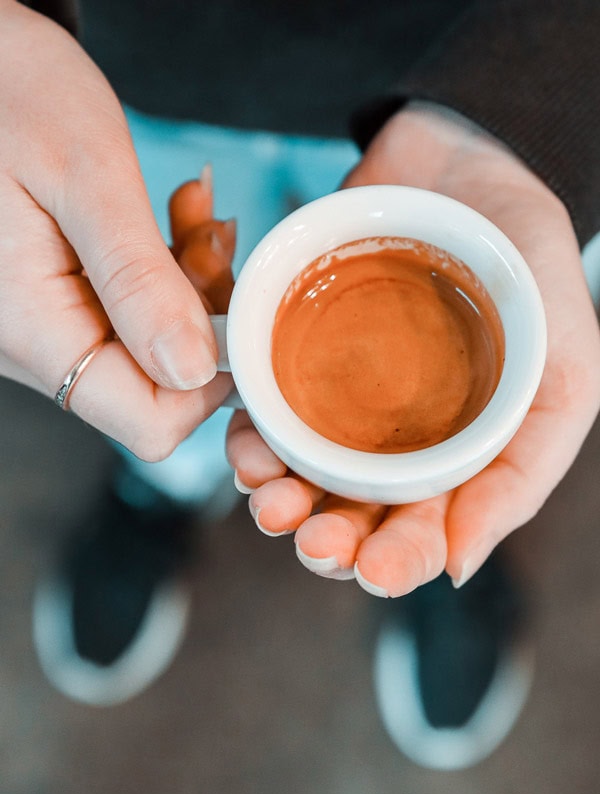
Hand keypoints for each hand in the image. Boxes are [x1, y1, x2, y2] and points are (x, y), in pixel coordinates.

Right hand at [0, 2, 232, 459]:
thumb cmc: (12, 92)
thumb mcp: (86, 175)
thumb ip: (138, 280)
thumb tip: (194, 372)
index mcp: (32, 329)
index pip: (148, 420)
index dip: (210, 382)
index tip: (235, 311)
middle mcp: (31, 346)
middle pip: (158, 385)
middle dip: (203, 315)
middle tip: (209, 238)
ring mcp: (43, 328)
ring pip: (151, 347)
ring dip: (189, 284)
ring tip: (188, 216)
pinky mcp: (56, 304)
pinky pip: (132, 313)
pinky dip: (165, 271)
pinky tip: (170, 220)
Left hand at [226, 102, 599, 595]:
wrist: (468, 165)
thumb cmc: (529, 271)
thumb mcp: (566, 372)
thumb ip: (523, 470)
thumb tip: (456, 567)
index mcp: (453, 453)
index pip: (421, 527)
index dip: (396, 559)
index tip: (372, 571)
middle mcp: (390, 436)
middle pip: (352, 510)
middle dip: (328, 538)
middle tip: (311, 540)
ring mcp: (339, 396)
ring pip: (299, 471)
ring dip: (278, 498)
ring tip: (268, 499)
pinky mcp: (293, 352)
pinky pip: (263, 407)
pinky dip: (250, 434)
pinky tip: (247, 444)